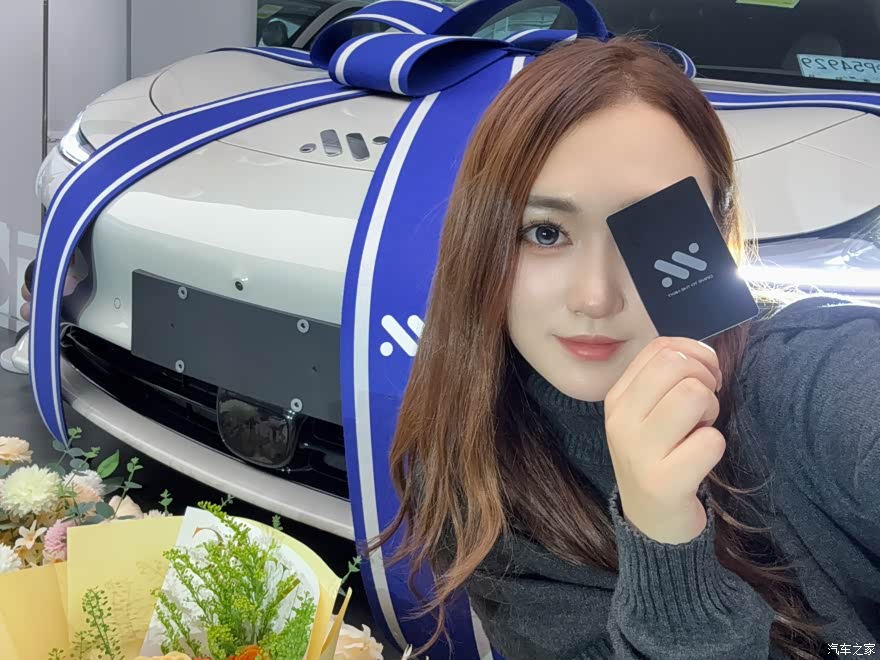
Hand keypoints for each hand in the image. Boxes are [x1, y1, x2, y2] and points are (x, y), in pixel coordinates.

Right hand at [604, 337, 725, 543]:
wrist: (651, 522)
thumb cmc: (659, 457)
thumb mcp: (648, 414)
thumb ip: (665, 380)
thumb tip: (700, 354)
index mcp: (617, 399)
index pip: (660, 349)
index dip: (695, 353)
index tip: (705, 377)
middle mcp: (621, 421)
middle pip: (676, 365)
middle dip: (705, 379)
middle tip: (705, 406)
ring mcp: (638, 452)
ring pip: (693, 395)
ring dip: (711, 410)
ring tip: (701, 430)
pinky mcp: (663, 481)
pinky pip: (710, 441)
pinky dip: (716, 447)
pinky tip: (700, 460)